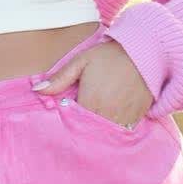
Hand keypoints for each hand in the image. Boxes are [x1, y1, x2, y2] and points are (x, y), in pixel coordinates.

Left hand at [33, 40, 152, 127]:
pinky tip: (110, 122)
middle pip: (90, 131)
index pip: (74, 123)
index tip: (66, 120)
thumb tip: (36, 90)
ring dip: (99, 131)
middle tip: (77, 126)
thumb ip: (59, 79)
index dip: (68, 123)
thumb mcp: (81, 62)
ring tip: (94, 124)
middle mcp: (107, 112)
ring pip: (107, 133)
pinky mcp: (139, 115)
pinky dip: (116, 129)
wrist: (146, 50)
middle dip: (83, 130)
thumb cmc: (109, 55)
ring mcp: (125, 116)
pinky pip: (124, 130)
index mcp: (90, 101)